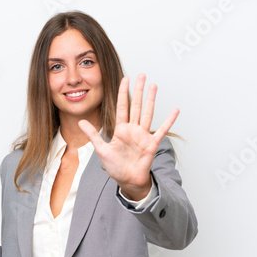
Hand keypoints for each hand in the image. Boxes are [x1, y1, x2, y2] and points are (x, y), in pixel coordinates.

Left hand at [79, 74, 178, 200]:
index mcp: (120, 129)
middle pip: (136, 105)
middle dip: (138, 90)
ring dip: (151, 100)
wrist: (127, 180)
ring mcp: (143, 136)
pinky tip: (175, 111)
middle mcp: (132, 130)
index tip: (125, 78)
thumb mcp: (101, 150)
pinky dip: (168, 121)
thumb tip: (81, 122)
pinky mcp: (151, 144)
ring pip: (148, 113)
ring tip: (153, 86)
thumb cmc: (115, 167)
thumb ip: (93, 135)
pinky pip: (162, 130)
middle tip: (142, 75)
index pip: (122, 106)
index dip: (123, 92)